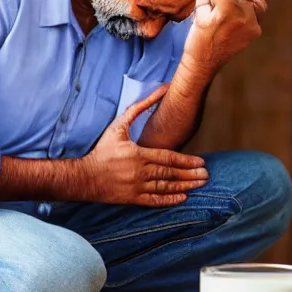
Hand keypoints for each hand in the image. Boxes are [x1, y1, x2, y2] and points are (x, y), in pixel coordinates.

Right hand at [81, 85, 208, 206]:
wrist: (85, 176)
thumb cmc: (103, 149)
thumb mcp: (119, 125)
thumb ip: (140, 108)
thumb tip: (161, 90)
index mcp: (138, 154)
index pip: (168, 158)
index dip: (187, 161)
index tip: (201, 163)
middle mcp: (140, 172)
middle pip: (170, 174)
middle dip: (191, 175)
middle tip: (206, 176)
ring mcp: (136, 187)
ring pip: (165, 188)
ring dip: (185, 186)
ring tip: (200, 185)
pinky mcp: (132, 199)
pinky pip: (154, 201)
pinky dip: (169, 200)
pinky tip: (183, 198)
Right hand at [183, 0, 266, 71]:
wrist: (204, 65)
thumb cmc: (197, 41)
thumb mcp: (198, 15)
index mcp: (227, 11)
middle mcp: (244, 16)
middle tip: (213, 0)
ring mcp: (252, 25)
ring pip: (246, 2)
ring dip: (235, 2)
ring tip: (223, 11)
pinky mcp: (255, 32)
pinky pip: (254, 14)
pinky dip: (244, 12)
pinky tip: (232, 18)